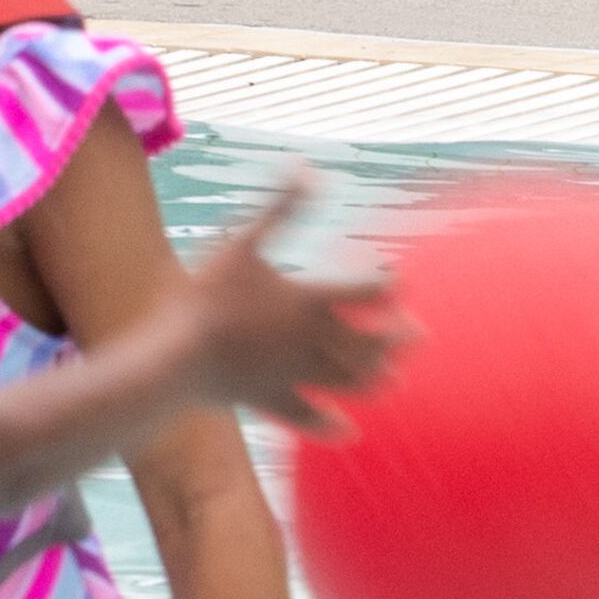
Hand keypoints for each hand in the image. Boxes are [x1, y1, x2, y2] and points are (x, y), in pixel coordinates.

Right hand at [163, 176, 402, 435]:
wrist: (178, 357)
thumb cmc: (208, 294)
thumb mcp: (243, 241)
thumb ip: (280, 206)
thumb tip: (308, 166)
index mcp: (309, 300)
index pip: (365, 293)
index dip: (387, 285)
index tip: (401, 281)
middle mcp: (312, 341)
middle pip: (367, 342)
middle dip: (395, 339)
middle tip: (419, 337)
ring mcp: (294, 376)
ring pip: (347, 382)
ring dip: (374, 380)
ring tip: (395, 381)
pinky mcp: (271, 401)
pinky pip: (308, 417)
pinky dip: (330, 426)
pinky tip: (348, 432)